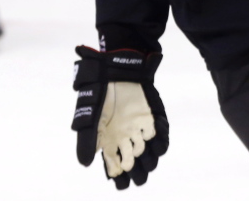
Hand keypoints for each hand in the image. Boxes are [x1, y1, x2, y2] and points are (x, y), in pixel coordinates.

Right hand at [72, 46, 168, 189]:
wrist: (117, 70)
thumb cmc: (100, 94)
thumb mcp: (90, 117)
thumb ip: (87, 140)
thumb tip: (86, 164)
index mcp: (110, 144)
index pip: (118, 169)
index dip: (120, 178)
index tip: (121, 179)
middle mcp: (127, 141)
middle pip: (137, 167)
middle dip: (137, 171)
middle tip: (132, 164)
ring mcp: (142, 131)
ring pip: (151, 156)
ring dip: (149, 158)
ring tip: (140, 148)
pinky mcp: (154, 120)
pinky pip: (162, 137)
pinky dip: (161, 140)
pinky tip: (152, 135)